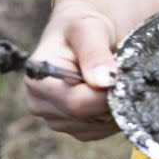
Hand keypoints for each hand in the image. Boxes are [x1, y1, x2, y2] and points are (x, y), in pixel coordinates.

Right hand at [25, 4, 120, 140]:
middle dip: (110, 98)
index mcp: (37, 80)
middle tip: (120, 74)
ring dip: (113, 106)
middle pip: (87, 118)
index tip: (121, 75)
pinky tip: (111, 93)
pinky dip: (113, 115)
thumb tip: (103, 82)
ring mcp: (55, 120)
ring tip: (111, 79)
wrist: (83, 35)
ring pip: (97, 127)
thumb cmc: (81, 27)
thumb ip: (94, 53)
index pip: (76, 103)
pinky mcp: (73, 128)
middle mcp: (40, 105)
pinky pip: (101, 131)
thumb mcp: (88, 28)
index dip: (105, 94)